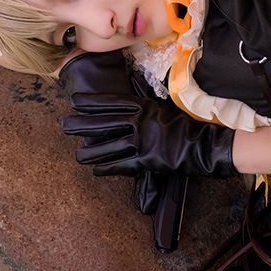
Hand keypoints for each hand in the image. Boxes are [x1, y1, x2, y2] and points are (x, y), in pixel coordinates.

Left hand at [59, 58, 236, 178]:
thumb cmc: (188, 126)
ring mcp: (142, 142)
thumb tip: (134, 105)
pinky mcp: (146, 161)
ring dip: (90, 152)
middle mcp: (140, 123)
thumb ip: (148, 107)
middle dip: (82, 124)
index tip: (75, 101)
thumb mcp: (166, 109)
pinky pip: (121, 164)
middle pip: (104, 122)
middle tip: (64, 124)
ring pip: (108, 147)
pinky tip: (96, 169)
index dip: (93, 102)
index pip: (112, 103)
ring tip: (77, 155)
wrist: (206, 144)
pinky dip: (107, 168)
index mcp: (144, 107)